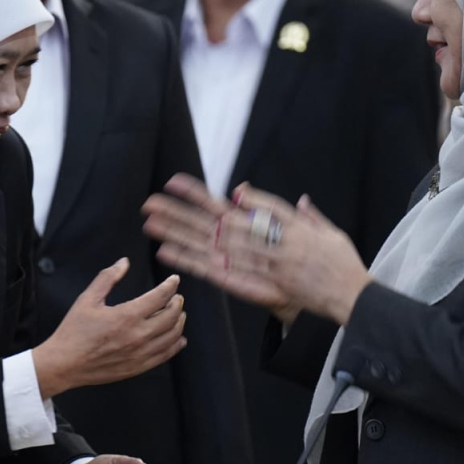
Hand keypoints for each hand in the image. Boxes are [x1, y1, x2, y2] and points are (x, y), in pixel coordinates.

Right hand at [33, 259, 186, 398]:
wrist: (64, 364)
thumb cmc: (74, 331)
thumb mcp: (87, 299)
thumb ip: (107, 278)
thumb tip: (124, 262)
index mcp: (127, 316)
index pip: (160, 297)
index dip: (170, 286)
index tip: (174, 280)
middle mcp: (138, 335)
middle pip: (171, 316)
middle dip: (177, 304)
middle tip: (177, 297)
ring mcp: (140, 353)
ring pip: (172, 336)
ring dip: (179, 323)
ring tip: (179, 315)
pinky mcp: (138, 367)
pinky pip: (164, 355)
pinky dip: (175, 345)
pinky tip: (178, 339)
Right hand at [142, 174, 292, 318]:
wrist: (315, 281)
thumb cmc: (303, 251)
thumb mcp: (286, 220)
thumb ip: (263, 204)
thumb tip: (239, 189)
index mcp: (241, 222)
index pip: (212, 203)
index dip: (192, 192)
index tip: (172, 181)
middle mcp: (228, 239)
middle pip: (195, 222)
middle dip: (172, 213)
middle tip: (148, 204)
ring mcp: (225, 258)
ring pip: (193, 242)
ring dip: (171, 233)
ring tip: (149, 223)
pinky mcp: (228, 278)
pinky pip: (202, 267)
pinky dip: (183, 259)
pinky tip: (165, 251)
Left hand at [214, 184, 371, 325]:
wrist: (353, 293)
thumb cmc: (346, 265)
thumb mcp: (334, 235)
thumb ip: (314, 217)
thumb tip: (302, 200)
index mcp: (303, 229)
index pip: (275, 208)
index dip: (255, 198)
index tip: (238, 191)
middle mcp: (290, 243)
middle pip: (254, 227)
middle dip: (231, 218)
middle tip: (213, 211)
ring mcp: (283, 263)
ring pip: (248, 249)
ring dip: (225, 242)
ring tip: (208, 236)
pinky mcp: (281, 282)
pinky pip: (253, 274)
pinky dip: (234, 268)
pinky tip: (217, 265)